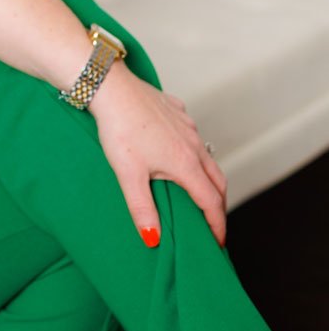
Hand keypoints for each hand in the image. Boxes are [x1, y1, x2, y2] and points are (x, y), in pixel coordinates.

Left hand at [88, 64, 228, 248]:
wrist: (111, 87)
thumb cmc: (119, 129)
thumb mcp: (128, 174)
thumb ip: (142, 208)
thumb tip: (153, 239)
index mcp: (185, 163)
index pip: (211, 201)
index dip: (217, 225)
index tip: (217, 243)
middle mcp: (193, 144)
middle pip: (217, 180)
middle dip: (218, 204)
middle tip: (212, 223)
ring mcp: (187, 125)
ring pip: (206, 156)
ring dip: (207, 177)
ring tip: (198, 192)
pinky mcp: (176, 110)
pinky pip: (192, 134)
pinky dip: (193, 151)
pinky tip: (179, 153)